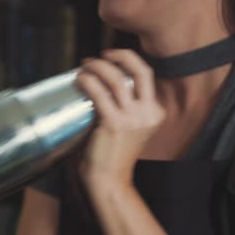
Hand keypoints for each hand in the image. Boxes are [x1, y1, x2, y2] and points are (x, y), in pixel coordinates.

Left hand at [76, 49, 165, 190]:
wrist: (109, 179)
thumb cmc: (112, 153)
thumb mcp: (129, 126)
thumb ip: (125, 105)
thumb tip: (102, 79)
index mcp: (155, 112)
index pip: (146, 76)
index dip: (127, 61)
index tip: (110, 58)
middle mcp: (149, 113)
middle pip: (140, 70)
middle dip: (119, 55)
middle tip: (100, 55)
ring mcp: (133, 118)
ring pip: (116, 78)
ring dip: (98, 67)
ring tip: (84, 67)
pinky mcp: (115, 124)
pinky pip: (99, 93)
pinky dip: (87, 81)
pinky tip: (79, 79)